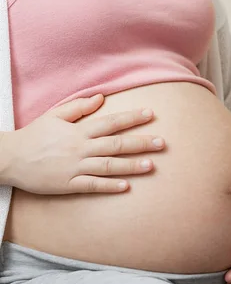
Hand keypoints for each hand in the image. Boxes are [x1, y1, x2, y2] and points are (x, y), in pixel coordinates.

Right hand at [0, 94, 165, 193]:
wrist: (9, 158)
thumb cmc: (34, 136)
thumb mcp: (54, 115)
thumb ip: (78, 107)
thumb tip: (101, 97)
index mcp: (79, 130)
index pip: (111, 122)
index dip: (132, 118)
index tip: (151, 114)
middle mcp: (80, 148)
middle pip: (116, 144)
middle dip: (140, 143)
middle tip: (162, 143)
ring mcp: (75, 167)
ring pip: (108, 166)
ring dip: (131, 166)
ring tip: (152, 165)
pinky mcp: (68, 184)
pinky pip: (93, 185)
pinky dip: (109, 186)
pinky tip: (127, 186)